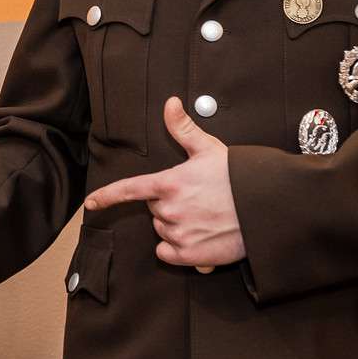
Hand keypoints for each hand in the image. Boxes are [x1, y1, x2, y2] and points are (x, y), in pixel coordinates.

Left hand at [82, 96, 244, 270]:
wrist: (266, 207)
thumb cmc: (238, 177)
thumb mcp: (209, 148)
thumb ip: (183, 129)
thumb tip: (170, 102)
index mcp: (169, 183)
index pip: (130, 190)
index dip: (107, 196)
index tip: (91, 203)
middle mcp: (169, 210)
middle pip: (155, 210)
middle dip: (170, 205)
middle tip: (198, 200)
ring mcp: (179, 234)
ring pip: (162, 232)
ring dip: (177, 227)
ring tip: (206, 219)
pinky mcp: (191, 255)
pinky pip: (167, 254)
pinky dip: (178, 250)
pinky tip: (200, 239)